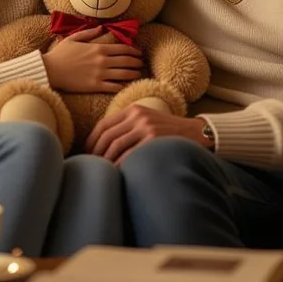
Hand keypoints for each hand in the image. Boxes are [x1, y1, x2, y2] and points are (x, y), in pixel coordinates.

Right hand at [41, 28, 143, 92]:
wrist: (50, 70)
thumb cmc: (60, 54)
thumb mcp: (74, 38)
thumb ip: (89, 33)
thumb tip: (101, 27)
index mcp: (98, 48)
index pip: (123, 48)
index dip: (134, 51)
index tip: (139, 53)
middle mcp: (102, 60)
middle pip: (127, 61)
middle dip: (137, 62)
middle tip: (142, 63)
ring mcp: (100, 74)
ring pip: (124, 74)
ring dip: (134, 74)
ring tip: (139, 74)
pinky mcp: (95, 85)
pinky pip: (114, 87)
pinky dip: (123, 86)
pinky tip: (128, 86)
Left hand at [86, 106, 210, 162]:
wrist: (196, 133)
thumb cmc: (168, 131)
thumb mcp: (147, 119)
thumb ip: (128, 125)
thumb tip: (103, 143)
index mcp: (134, 109)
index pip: (104, 124)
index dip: (91, 139)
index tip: (86, 151)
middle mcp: (139, 116)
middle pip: (107, 135)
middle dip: (95, 152)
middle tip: (91, 164)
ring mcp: (146, 127)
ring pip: (115, 145)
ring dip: (105, 160)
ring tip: (102, 169)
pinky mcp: (154, 139)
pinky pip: (129, 155)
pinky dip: (119, 165)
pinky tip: (116, 172)